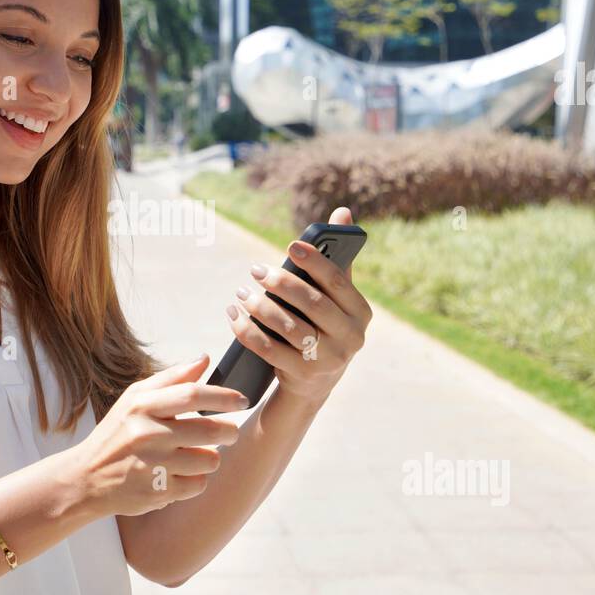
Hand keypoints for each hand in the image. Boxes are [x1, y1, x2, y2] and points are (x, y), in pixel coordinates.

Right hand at [71, 355, 246, 516]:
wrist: (85, 478)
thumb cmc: (117, 433)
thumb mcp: (135, 399)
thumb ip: (171, 378)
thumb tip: (205, 360)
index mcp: (142, 406)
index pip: (192, 395)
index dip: (223, 396)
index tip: (243, 400)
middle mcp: (146, 434)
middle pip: (209, 430)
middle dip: (229, 431)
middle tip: (230, 432)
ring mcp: (152, 466)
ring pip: (209, 460)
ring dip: (211, 458)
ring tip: (198, 455)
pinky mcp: (157, 493)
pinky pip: (198, 484)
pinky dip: (196, 480)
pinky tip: (180, 474)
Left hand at [226, 207, 372, 405]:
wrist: (315, 382)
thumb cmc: (323, 326)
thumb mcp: (335, 299)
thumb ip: (337, 259)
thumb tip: (342, 212)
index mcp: (361, 312)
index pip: (337, 282)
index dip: (315, 262)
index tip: (292, 246)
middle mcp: (351, 338)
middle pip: (312, 304)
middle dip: (281, 284)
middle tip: (256, 270)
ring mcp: (329, 360)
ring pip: (289, 327)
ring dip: (260, 307)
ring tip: (242, 294)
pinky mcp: (303, 376)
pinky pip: (270, 350)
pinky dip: (247, 331)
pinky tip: (234, 317)